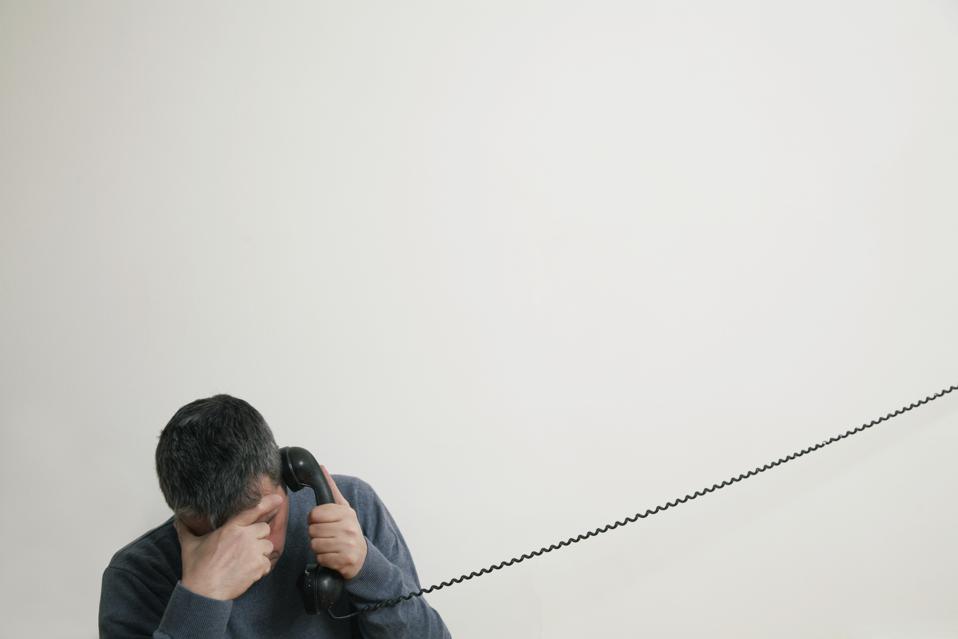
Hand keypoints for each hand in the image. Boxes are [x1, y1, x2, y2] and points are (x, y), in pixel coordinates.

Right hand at [175, 493, 282, 599]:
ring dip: (260, 553)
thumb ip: (186, 529)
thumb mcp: (189, 545)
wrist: (203, 592)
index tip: (278, 499)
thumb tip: (178, 519)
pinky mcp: (258, 566)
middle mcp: (245, 537)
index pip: (252, 511)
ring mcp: (253, 551)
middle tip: (246, 547)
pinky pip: (268, 563)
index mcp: (231, 528)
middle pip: (264, 528)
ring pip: (268, 546)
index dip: (267, 503)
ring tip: (245, 561)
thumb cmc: (197, 569)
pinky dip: (261, 568)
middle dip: (258, 536)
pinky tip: (247, 572)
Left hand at [308, 465, 367, 579]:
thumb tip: (322, 467)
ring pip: (315, 544)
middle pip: (313, 530)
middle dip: (315, 534)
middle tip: (326, 534)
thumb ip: (331, 489)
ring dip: (318, 547)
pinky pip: (321, 558)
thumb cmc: (348, 530)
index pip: (315, 514)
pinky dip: (323, 558)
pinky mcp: (345, 561)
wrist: (362, 555)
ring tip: (329, 544)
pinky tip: (332, 555)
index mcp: (346, 513)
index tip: (320, 521)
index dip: (314, 519)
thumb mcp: (343, 508)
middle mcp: (349, 528)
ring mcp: (348, 545)